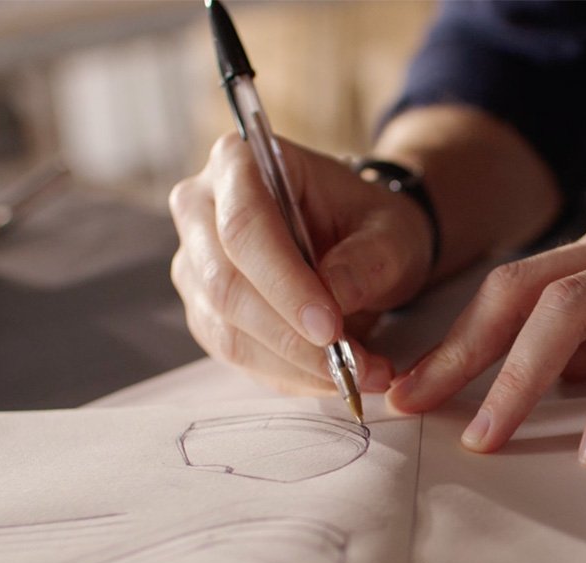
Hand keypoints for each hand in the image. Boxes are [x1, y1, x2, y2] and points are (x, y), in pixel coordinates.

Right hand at [169, 133, 433, 394]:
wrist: (358, 241)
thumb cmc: (368, 223)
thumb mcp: (390, 231)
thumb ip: (368, 259)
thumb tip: (336, 297)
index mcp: (238, 162)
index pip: (244, 226)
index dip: (284, 283)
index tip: (330, 327)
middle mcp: (200, 210)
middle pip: (225, 284)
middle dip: (291, 336)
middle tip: (352, 365)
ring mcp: (195, 265)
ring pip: (227, 330)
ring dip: (295, 364)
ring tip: (359, 374)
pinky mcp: (205, 311)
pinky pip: (236, 355)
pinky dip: (288, 374)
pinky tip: (331, 376)